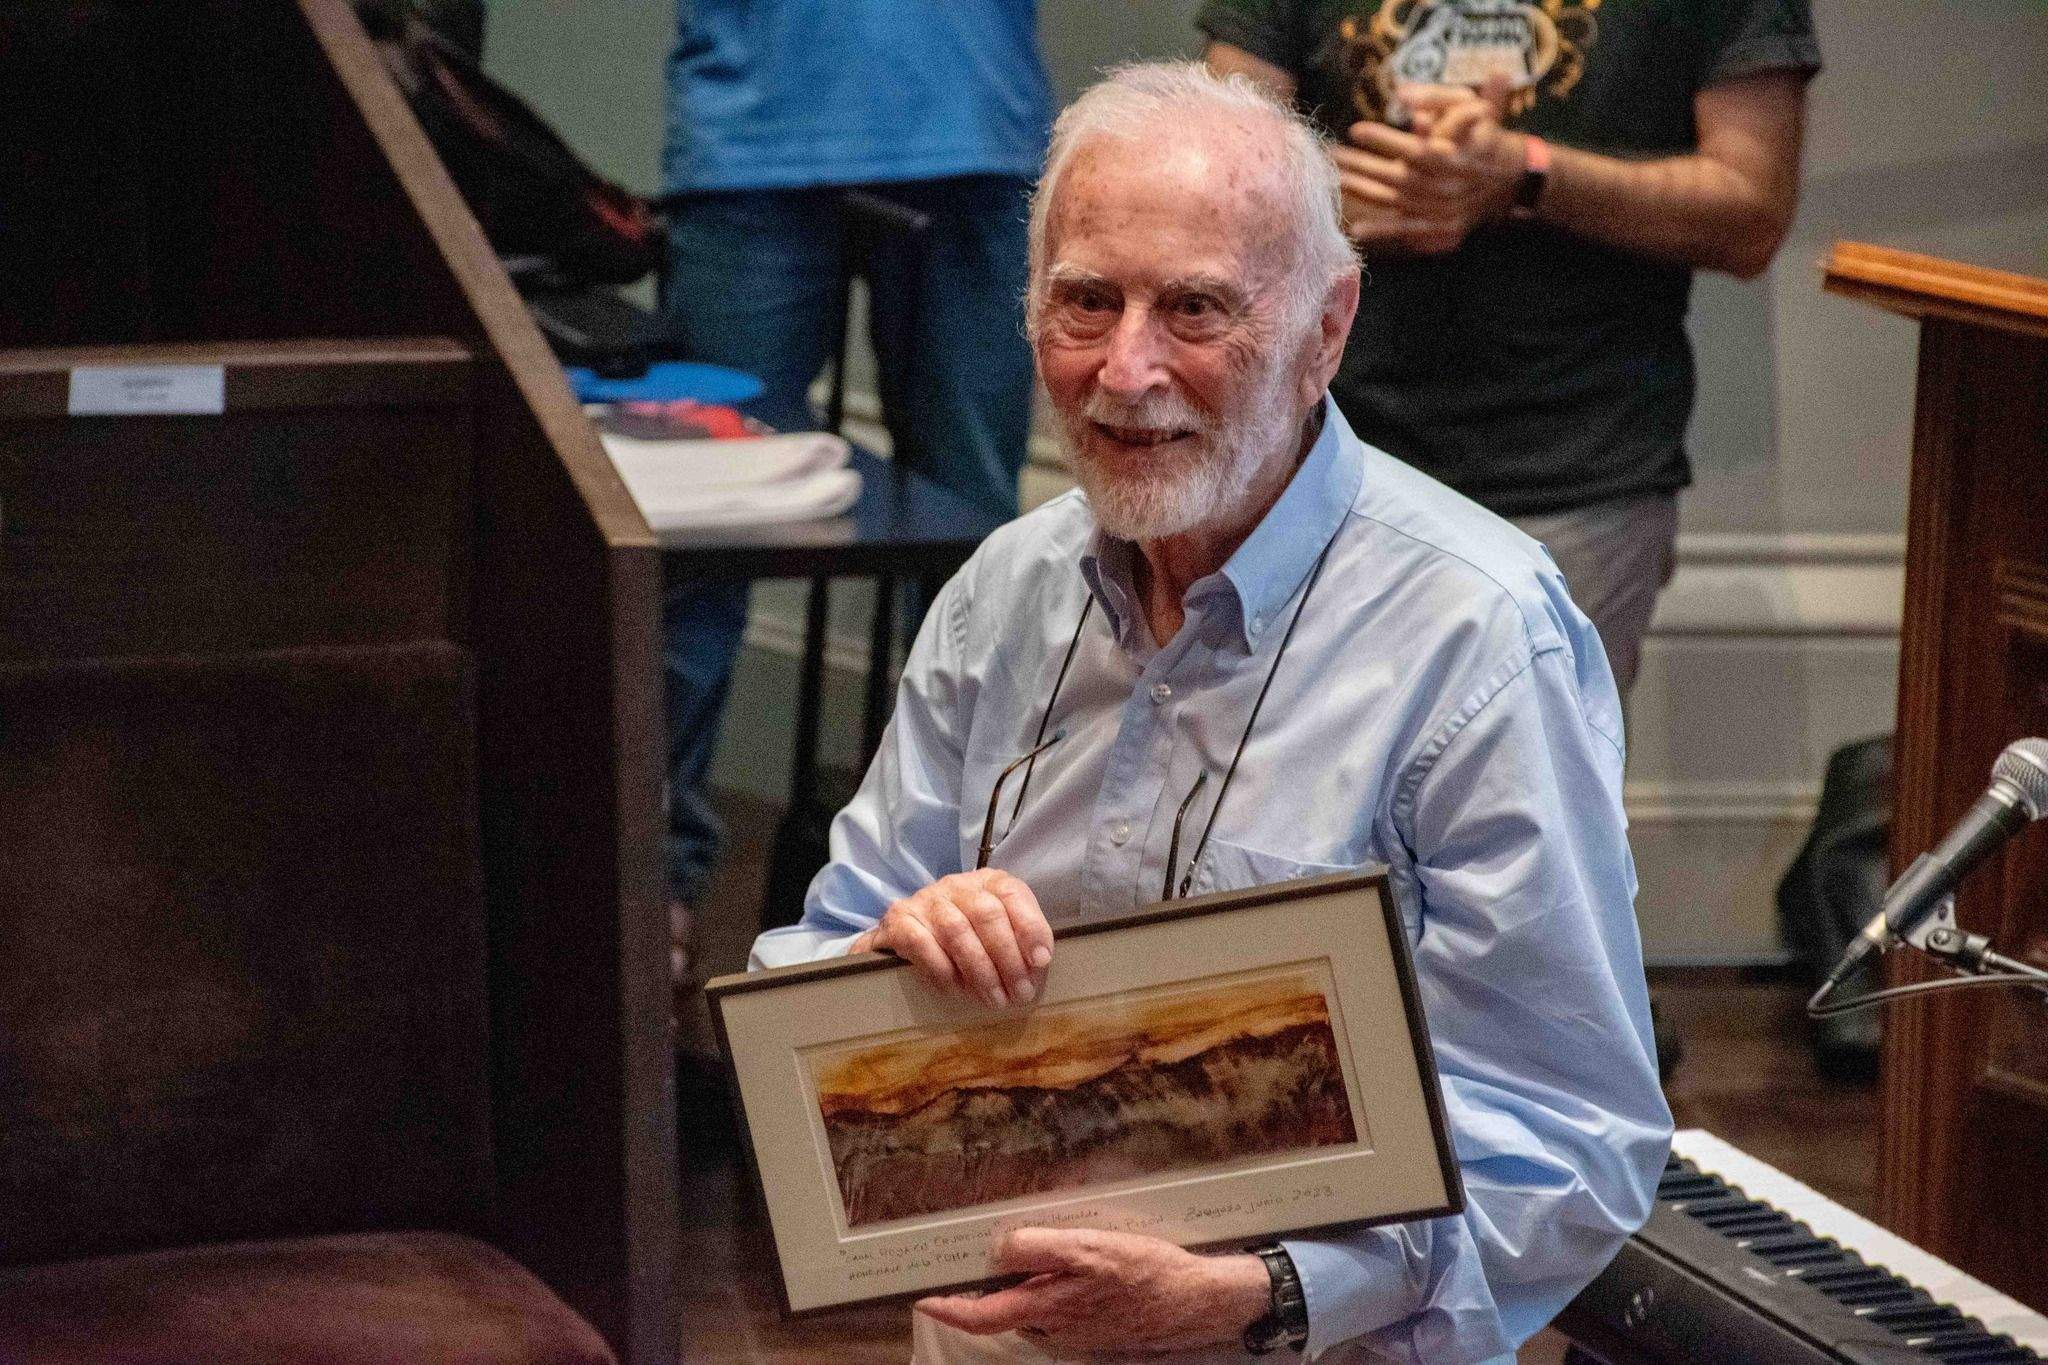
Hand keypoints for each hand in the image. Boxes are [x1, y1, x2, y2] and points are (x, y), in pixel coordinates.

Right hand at [847, 869, 1051, 1007]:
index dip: (1030, 926)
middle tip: (1020, 993)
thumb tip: (1040, 960)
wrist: (909, 936)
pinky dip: (944, 972)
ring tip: (994, 1000)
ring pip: (956, 930)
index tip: (1041, 961)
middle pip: (986, 912)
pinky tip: (957, 991)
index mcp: (987, 882)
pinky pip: (922, 944)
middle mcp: (956, 885)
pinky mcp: (899, 920)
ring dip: (980, 971)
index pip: (1012, 892)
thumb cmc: (968, 938)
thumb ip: (1022, 940)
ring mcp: (926, 900)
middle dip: (1008, 958)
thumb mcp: (1000, 934)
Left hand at [915, 1228, 1270, 1353]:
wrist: (1193, 1301)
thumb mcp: (1092, 1246)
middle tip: (955, 1277)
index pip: (983, 1316)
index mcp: (1049, 1305)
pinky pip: (1052, 1313)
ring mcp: (1071, 1332)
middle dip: (974, 1298)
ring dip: (1018, 1289)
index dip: (949, 1310)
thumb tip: (1001, 1249)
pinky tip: (1064, 1274)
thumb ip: (1041, 1247)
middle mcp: (1054, 1325)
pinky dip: (1045, 1295)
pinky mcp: (1087, 1332)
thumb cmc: (1146, 1270)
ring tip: (1026, 1259)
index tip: (924, 1298)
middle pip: (1000, 1315)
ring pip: (1027, 1311)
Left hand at [1335, 76, 1524, 253]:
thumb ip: (1444, 99)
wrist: (1510, 182)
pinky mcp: (1441, 229)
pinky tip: (1357, 229)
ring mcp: (1442, 209)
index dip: (1384, 140)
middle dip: (1362, 165)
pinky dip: (1383, 231)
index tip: (1356, 129)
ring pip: (1396, 200)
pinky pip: (1407, 230)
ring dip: (1364, 191)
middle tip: (1332, 155)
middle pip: (1396, 177)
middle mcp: (1445, 186)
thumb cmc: (1487, 141)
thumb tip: (1404, 90)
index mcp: (1455, 156)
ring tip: (1336, 179)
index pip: (1414, 148)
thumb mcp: (1477, 111)